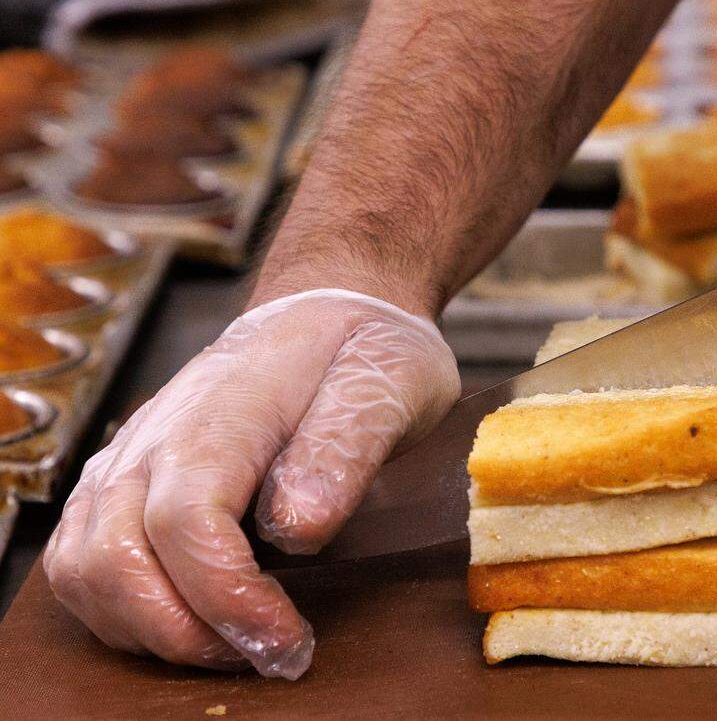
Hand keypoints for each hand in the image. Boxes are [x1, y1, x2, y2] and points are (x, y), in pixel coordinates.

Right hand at [43, 290, 458, 678]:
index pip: (187, 519)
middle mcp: (157, 434)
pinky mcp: (125, 476)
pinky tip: (188, 620)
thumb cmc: (364, 348)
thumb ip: (345, 448)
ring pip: (84, 567)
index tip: (288, 639)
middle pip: (117, 557)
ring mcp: (131, 454)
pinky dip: (120, 608)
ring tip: (235, 645)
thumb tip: (298, 528)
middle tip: (272, 656)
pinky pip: (81, 556)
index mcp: (224, 411)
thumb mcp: (388, 384)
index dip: (227, 597)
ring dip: (150, 629)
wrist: (329, 307)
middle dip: (188, 632)